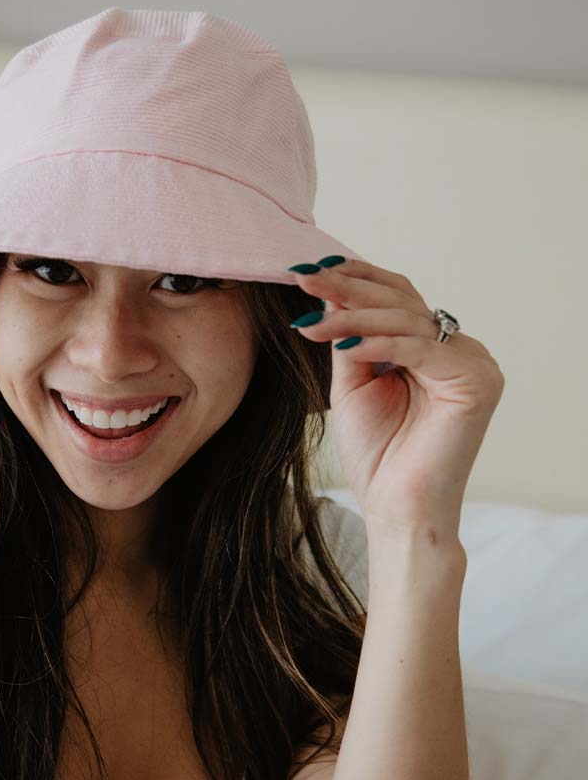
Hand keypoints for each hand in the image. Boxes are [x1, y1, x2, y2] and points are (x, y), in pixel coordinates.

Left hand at [288, 258, 504, 535]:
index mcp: (433, 349)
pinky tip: (339, 338)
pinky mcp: (476, 380)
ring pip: (407, 319)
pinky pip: (419, 347)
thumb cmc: (377, 455)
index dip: (355, 279)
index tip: (308, 271)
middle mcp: (459, 350)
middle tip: (303, 278)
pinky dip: (377, 341)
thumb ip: (349, 336)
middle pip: (402, 301)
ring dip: (351, 314)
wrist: (396, 507)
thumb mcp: (352, 383)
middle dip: (348, 287)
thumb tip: (330, 289)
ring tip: (306, 317)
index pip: (396, 299)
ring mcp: (473, 363)